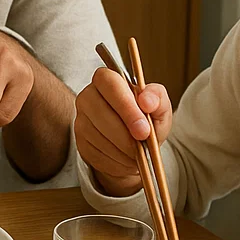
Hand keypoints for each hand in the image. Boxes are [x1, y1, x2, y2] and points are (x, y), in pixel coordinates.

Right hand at [74, 67, 172, 195]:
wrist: (137, 144)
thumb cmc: (147, 120)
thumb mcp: (160, 107)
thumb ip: (158, 99)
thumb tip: (147, 101)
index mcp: (106, 80)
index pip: (110, 85)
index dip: (126, 107)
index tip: (143, 128)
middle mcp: (88, 96)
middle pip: (99, 111)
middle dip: (124, 133)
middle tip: (143, 144)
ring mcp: (80, 120)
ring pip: (96, 134)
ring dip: (121, 149)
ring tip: (138, 153)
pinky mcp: (80, 142)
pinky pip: (94, 152)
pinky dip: (114, 160)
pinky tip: (126, 159)